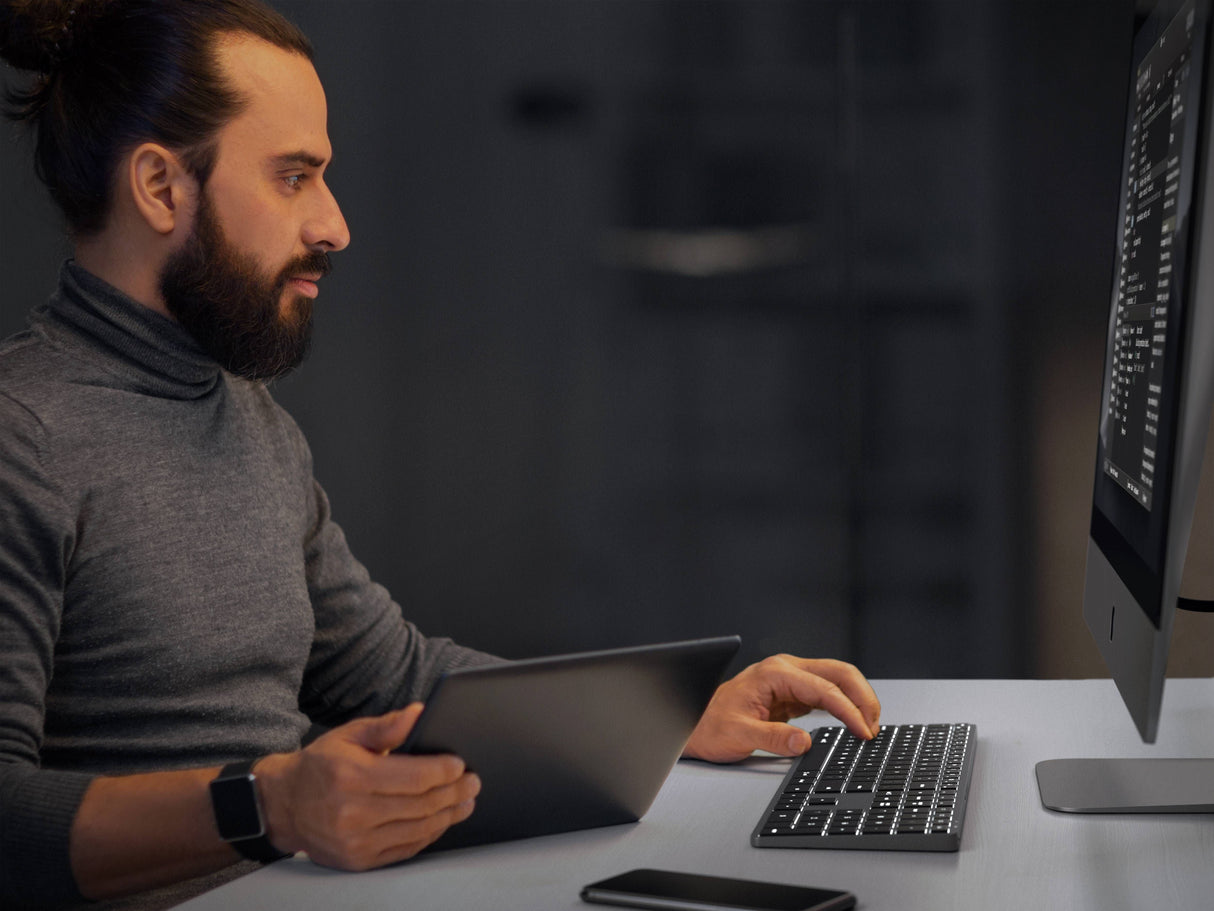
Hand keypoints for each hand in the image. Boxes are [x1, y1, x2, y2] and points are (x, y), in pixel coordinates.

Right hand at [255, 704, 479, 869]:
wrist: (283, 805)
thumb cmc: (320, 765)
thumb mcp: (349, 735)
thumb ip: (387, 726)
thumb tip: (420, 713)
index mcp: (352, 777)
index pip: (414, 777)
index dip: (443, 771)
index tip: (460, 764)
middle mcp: (353, 813)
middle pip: (421, 805)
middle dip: (454, 792)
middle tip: (473, 782)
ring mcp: (355, 841)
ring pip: (417, 829)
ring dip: (448, 816)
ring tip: (465, 802)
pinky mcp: (358, 860)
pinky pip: (405, 848)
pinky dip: (428, 834)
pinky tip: (441, 821)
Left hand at [682, 655, 880, 762]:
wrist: (697, 724)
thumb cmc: (712, 725)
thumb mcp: (739, 735)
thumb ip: (773, 738)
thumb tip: (804, 743)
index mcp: (775, 673)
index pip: (824, 687)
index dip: (848, 710)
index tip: (863, 731)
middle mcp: (786, 670)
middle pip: (839, 673)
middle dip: (862, 697)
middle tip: (874, 727)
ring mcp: (792, 679)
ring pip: (837, 680)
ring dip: (857, 700)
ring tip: (869, 726)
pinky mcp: (795, 693)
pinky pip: (828, 694)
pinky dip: (846, 706)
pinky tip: (853, 722)